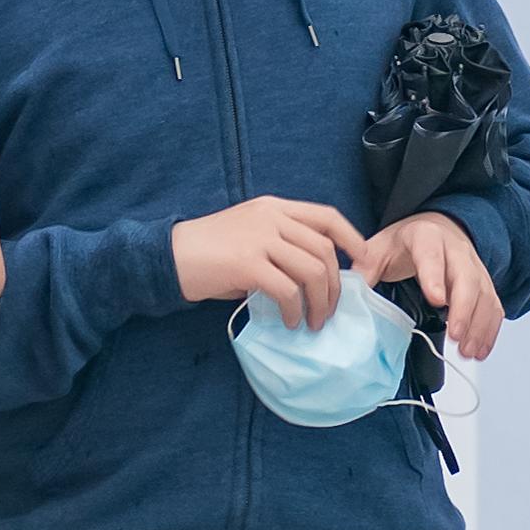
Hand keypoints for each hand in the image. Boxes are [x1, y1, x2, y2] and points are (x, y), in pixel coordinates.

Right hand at [169, 195, 361, 327]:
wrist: (167, 257)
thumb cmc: (207, 252)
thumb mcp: (248, 235)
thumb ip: (280, 246)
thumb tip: (311, 278)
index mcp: (274, 207)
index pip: (326, 215)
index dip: (351, 238)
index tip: (361, 262)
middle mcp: (271, 218)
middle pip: (324, 250)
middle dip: (334, 286)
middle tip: (328, 311)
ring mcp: (259, 239)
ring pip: (312, 271)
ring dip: (319, 303)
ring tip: (312, 322)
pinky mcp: (247, 264)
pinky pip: (287, 291)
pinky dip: (295, 311)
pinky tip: (290, 322)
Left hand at [362, 206, 500, 361]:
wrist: (435, 227)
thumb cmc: (404, 243)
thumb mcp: (378, 249)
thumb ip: (364, 270)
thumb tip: (347, 294)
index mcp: (425, 237)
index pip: (432, 255)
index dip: (435, 277)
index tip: (437, 300)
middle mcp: (456, 250)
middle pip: (467, 278)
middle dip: (464, 309)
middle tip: (455, 336)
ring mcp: (474, 267)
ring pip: (484, 294)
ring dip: (478, 325)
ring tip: (467, 352)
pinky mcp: (484, 284)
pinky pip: (493, 306)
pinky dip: (489, 329)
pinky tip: (479, 350)